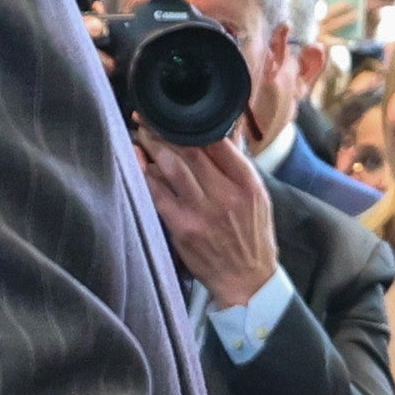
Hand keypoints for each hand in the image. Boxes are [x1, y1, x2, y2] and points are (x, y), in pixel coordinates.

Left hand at [137, 132, 279, 308]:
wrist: (247, 279)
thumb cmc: (252, 236)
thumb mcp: (258, 197)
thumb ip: (238, 166)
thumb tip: (221, 133)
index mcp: (247, 184)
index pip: (220, 143)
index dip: (196, 125)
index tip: (180, 116)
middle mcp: (226, 195)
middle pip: (192, 151)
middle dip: (167, 131)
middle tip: (150, 119)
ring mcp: (203, 211)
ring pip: (173, 168)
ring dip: (153, 146)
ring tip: (141, 132)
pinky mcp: (183, 227)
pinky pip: (159, 194)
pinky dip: (145, 174)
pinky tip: (136, 159)